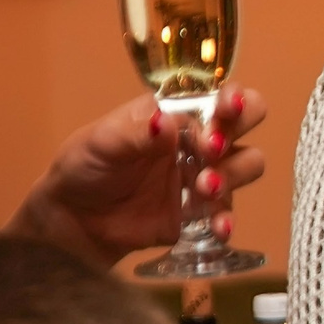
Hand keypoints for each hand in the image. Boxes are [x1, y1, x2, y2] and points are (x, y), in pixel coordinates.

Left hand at [7, 90, 269, 268]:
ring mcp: (203, 175)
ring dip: (233, 174)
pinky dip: (227, 219)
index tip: (225, 110)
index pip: (215, 96)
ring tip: (203, 189)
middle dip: (239, 129)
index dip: (229, 100)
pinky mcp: (202, 212)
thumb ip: (135, 133)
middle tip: (212, 148)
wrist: (75, 220)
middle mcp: (196, 140)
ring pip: (247, 164)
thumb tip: (167, 123)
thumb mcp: (100, 143)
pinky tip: (218, 227)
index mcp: (175, 114)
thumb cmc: (85, 168)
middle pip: (246, 121)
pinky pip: (228, 211)